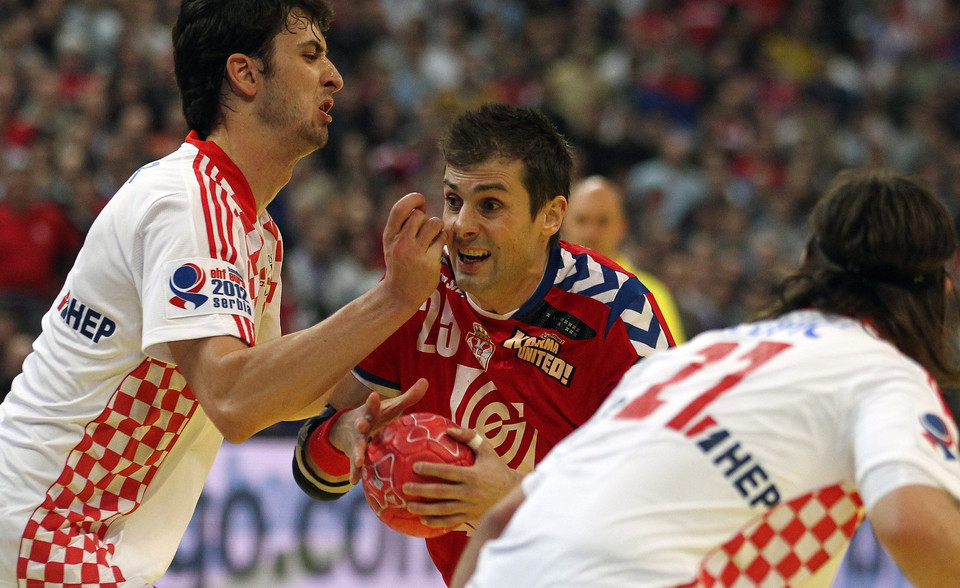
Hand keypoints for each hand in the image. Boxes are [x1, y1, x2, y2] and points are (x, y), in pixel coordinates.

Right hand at [330, 378, 428, 483]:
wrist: (345, 427)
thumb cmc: (376, 415)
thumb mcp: (391, 406)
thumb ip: (408, 396)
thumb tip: (425, 381)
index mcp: (370, 412)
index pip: (371, 405)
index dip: (372, 401)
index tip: (373, 395)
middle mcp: (360, 425)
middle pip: (360, 424)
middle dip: (360, 424)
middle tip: (360, 425)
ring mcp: (355, 440)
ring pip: (356, 446)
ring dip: (356, 453)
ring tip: (359, 461)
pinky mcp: (352, 453)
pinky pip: (353, 464)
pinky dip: (354, 472)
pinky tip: (354, 480)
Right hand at [380, 193, 443, 308]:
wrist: (399, 294)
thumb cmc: (399, 264)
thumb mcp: (392, 243)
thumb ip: (402, 224)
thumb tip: (420, 203)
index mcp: (390, 236)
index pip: (400, 208)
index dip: (413, 199)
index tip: (420, 202)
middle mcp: (400, 243)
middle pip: (420, 215)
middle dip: (426, 219)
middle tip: (425, 231)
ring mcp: (415, 253)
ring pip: (434, 223)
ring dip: (437, 228)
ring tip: (433, 238)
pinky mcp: (429, 262)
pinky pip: (443, 238)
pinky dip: (442, 239)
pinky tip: (437, 248)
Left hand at [402, 429, 523, 530]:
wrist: (513, 493)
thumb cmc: (497, 468)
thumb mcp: (486, 449)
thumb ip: (469, 437)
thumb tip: (449, 429)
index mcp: (472, 475)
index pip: (447, 472)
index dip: (430, 470)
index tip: (415, 467)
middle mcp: (469, 492)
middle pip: (441, 493)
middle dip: (421, 491)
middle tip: (404, 488)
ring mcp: (469, 507)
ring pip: (443, 510)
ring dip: (424, 509)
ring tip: (409, 506)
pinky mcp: (470, 517)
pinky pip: (450, 522)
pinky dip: (436, 522)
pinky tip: (423, 520)